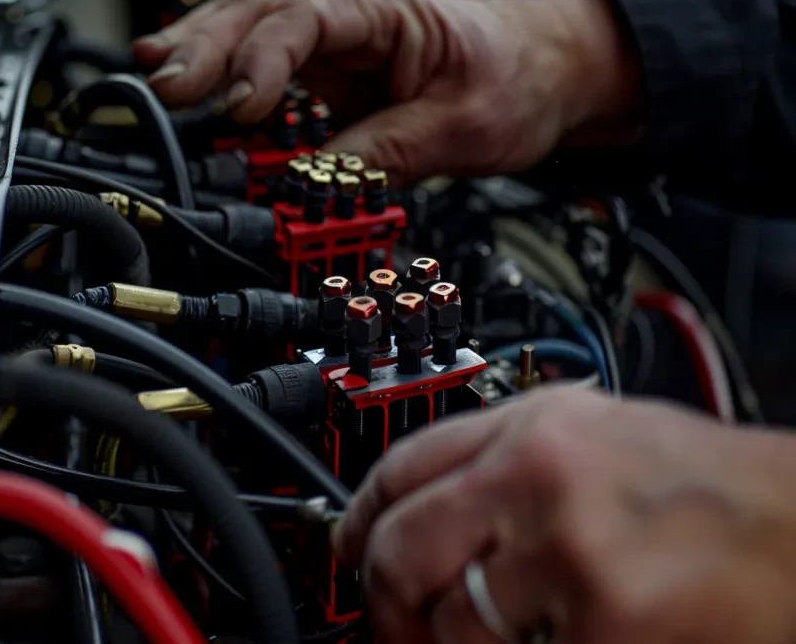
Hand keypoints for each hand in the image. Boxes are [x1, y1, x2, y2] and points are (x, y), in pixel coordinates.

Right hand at [133, 0, 639, 183]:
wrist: (539, 74)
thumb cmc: (510, 80)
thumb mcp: (458, 127)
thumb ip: (384, 154)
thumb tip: (314, 186)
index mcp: (380, 11)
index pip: (304, 21)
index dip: (264, 60)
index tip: (242, 106)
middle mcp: (344, 17)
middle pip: (256, 15)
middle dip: (205, 49)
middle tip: (166, 87)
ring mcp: (327, 44)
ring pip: (245, 33)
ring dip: (198, 55)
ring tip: (155, 79)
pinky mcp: (320, 77)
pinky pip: (257, 68)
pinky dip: (219, 77)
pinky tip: (186, 86)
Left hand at [332, 388, 795, 643]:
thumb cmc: (703, 484)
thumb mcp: (594, 434)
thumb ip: (507, 456)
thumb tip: (431, 498)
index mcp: (532, 426)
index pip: (402, 467)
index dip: (358, 515)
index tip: (347, 547)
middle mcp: (538, 477)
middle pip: (399, 546)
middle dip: (379, 598)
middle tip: (387, 622)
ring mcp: (566, 549)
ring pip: (448, 618)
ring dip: (445, 643)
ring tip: (475, 641)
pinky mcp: (601, 620)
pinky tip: (546, 642)